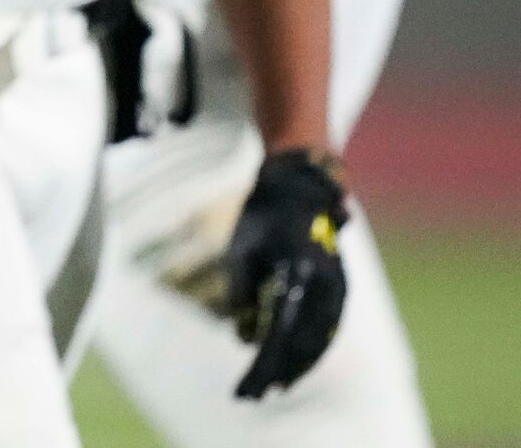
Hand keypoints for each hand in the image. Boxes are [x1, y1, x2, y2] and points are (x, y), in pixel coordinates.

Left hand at [218, 148, 348, 398]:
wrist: (297, 187)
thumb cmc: (261, 218)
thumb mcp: (241, 250)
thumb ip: (241, 292)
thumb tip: (242, 337)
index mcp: (298, 269)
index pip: (280, 331)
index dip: (263, 365)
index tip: (245, 389)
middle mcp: (324, 282)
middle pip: (302, 342)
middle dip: (277, 371)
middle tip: (250, 394)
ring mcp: (338, 286)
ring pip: (319, 339)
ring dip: (296, 366)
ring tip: (270, 385)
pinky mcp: (341, 288)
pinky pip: (327, 328)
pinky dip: (310, 350)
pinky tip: (291, 367)